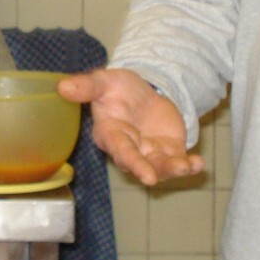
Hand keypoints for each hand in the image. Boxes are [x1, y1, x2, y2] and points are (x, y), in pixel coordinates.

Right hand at [59, 69, 203, 186]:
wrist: (145, 92)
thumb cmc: (119, 89)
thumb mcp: (104, 81)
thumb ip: (87, 86)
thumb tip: (62, 86)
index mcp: (110, 134)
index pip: (119, 149)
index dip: (130, 160)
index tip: (143, 173)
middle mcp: (129, 149)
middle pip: (137, 164)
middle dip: (147, 170)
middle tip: (153, 178)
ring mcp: (149, 154)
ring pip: (160, 168)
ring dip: (172, 169)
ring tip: (187, 166)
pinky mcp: (168, 153)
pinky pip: (178, 163)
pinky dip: (189, 166)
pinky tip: (198, 163)